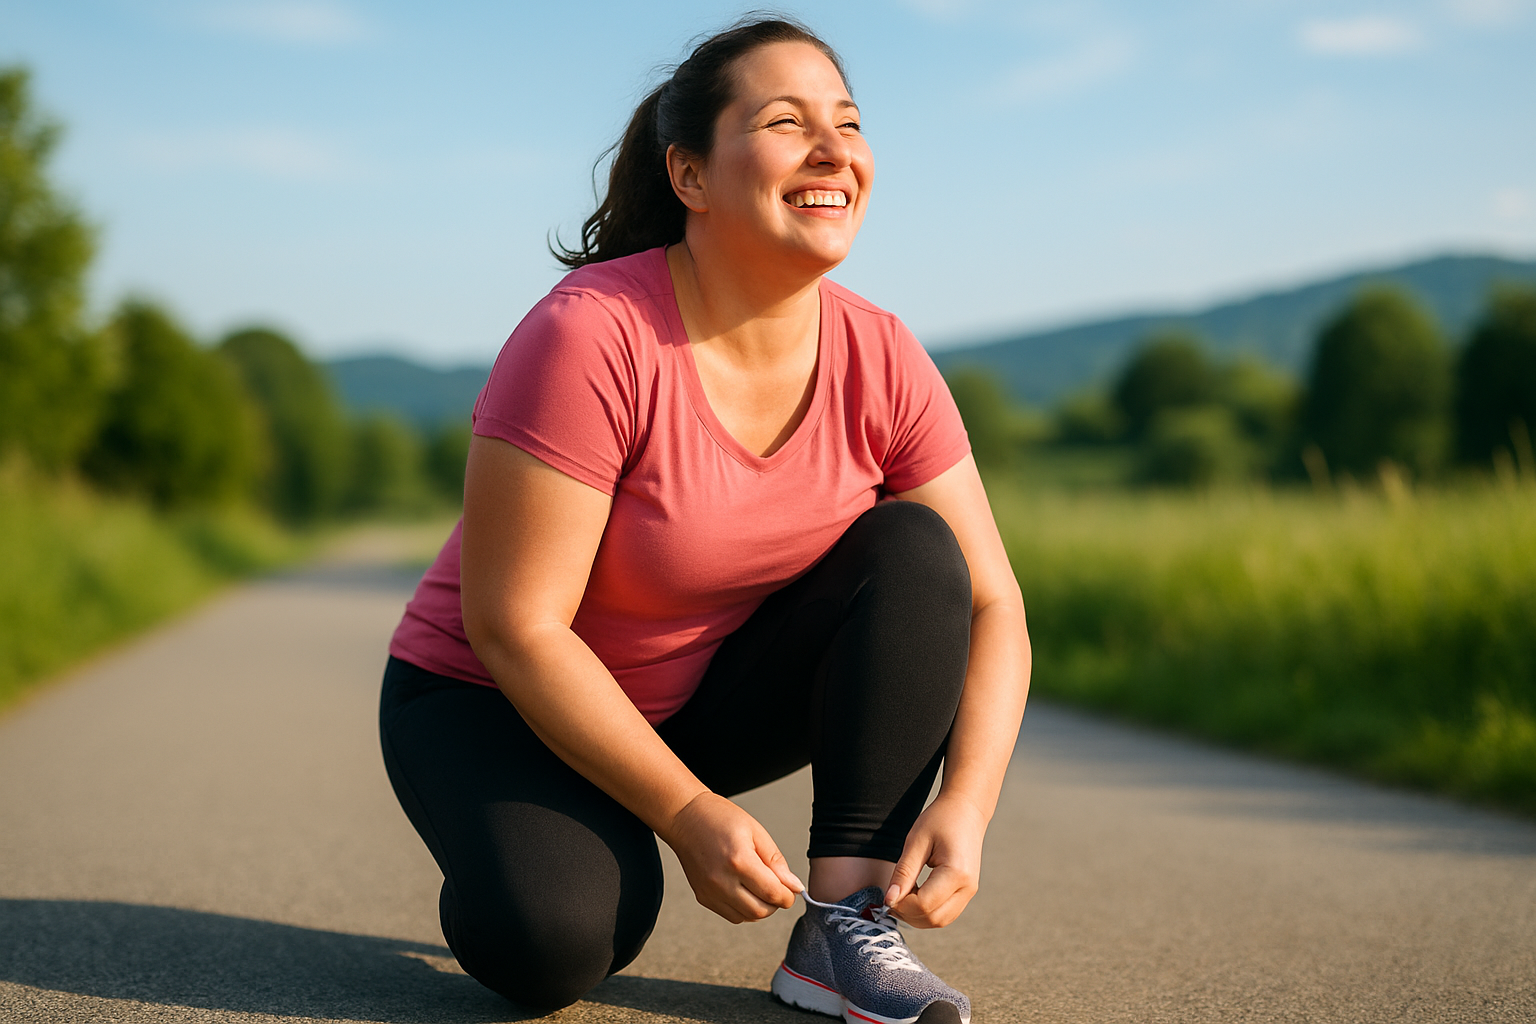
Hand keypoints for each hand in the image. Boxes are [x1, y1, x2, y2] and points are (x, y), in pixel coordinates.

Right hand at [661, 792, 803, 923]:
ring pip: (746, 917)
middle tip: (777, 889)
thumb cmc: (720, 818)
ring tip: (760, 888)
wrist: (685, 818)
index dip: (787, 896)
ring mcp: (709, 891)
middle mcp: (722, 880)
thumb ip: (776, 862)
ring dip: (760, 908)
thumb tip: (794, 886)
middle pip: (760, 911)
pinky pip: (731, 916)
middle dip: (775, 904)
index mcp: (739, 860)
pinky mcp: (702, 897)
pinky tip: (745, 891)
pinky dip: (744, 909)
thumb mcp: (756, 832)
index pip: (772, 893)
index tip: (790, 890)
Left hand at [884, 793, 986, 927]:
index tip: (887, 894)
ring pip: (940, 921)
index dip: (901, 905)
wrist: (966, 810)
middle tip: (891, 897)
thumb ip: (903, 873)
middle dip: (908, 914)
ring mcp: (970, 892)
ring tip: (901, 896)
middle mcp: (967, 887)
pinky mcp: (966, 892)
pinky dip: (927, 912)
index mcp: (956, 873)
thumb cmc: (940, 819)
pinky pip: (945, 913)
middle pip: (933, 918)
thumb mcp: (916, 841)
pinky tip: (913, 896)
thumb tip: (889, 900)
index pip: (924, 904)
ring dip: (917, 916)